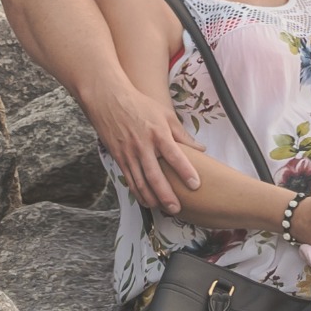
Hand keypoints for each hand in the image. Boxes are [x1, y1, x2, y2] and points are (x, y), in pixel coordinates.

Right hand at [88, 80, 204, 213]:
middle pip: (155, 175)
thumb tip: (202, 150)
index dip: (185, 171)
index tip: (195, 185)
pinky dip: (137, 192)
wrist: (108, 100)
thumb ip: (182, 135)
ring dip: (151, 198)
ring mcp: (128, 153)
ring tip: (163, 210)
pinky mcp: (119, 158)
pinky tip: (146, 201)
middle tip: (177, 208)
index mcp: (158, 134)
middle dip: (166, 194)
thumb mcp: (165, 115)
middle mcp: (143, 146)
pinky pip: (129, 179)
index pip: (174, 156)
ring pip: (140, 181)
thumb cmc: (141, 106)